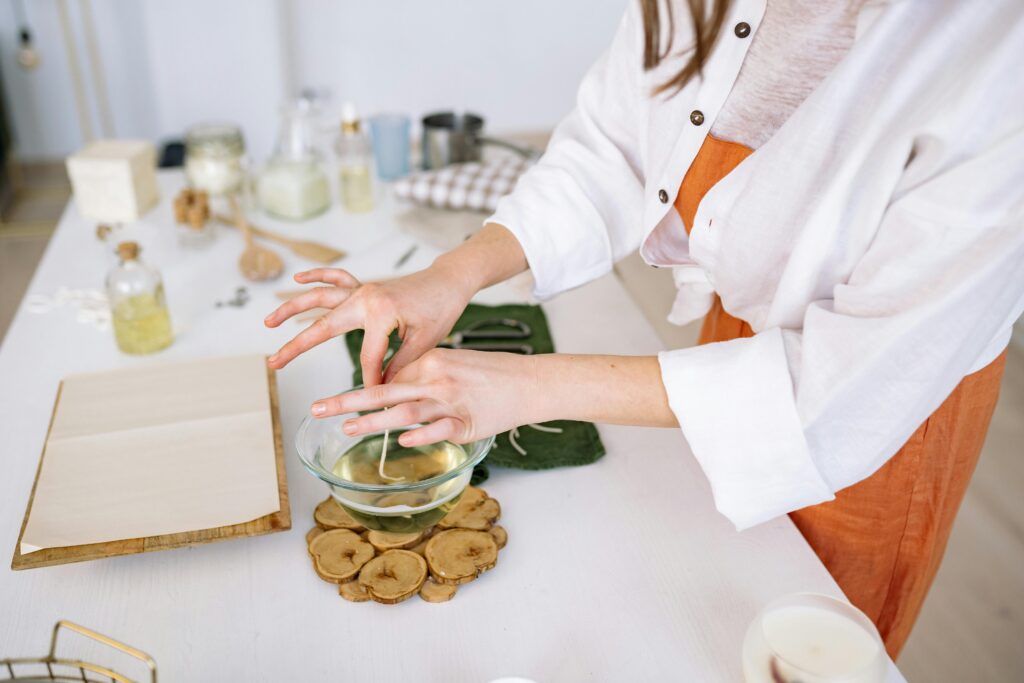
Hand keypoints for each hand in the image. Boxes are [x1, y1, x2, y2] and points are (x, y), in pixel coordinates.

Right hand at [264, 265, 474, 384]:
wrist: (448, 281)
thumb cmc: (441, 309)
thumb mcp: (425, 342)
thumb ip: (399, 365)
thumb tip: (381, 390)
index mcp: (381, 312)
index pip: (368, 357)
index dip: (371, 380)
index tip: (375, 399)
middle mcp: (365, 298)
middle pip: (325, 326)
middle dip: (297, 347)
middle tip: (274, 363)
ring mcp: (363, 290)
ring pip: (320, 298)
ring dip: (293, 308)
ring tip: (268, 322)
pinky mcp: (365, 288)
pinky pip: (336, 279)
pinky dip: (317, 276)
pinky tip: (298, 278)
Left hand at [311, 348, 540, 446]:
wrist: (530, 381)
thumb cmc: (492, 374)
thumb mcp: (454, 365)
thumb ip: (424, 378)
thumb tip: (395, 390)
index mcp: (432, 360)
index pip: (389, 378)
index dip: (359, 391)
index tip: (333, 401)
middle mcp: (436, 378)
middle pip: (384, 391)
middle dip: (347, 401)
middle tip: (317, 409)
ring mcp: (451, 401)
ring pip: (405, 411)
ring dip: (373, 421)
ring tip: (347, 428)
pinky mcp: (467, 422)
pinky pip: (438, 429)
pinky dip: (420, 435)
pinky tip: (401, 442)